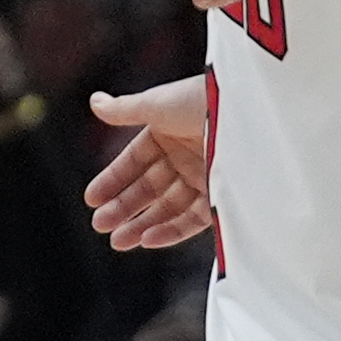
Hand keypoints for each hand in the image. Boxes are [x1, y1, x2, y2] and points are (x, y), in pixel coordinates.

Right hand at [82, 79, 215, 249]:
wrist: (249, 111)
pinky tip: (147, 240)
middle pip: (149, 188)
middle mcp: (186, 155)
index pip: (134, 162)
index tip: (92, 200)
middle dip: (124, 207)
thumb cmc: (202, 99)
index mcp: (169, 132)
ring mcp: (204, 176)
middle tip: (100, 225)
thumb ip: (124, 110)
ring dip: (142, 225)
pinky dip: (171, 231)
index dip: (112, 180)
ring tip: (118, 242)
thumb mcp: (157, 104)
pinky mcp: (223, 194)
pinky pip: (193, 219)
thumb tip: (94, 102)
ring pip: (168, 208)